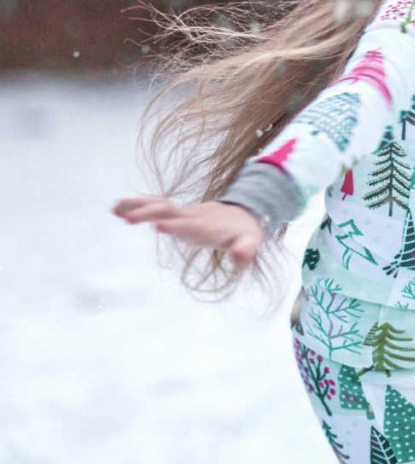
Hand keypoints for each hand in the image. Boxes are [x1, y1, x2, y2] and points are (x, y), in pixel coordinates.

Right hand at [112, 196, 264, 266]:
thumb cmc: (245, 232)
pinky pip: (155, 208)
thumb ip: (246, 250)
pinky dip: (137, 206)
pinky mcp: (177, 214)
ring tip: (114, 209)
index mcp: (208, 226)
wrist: (242, 214)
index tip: (159, 226)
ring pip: (159, 207)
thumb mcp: (252, 242)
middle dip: (150, 214)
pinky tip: (117, 209)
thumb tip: (239, 257)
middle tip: (128, 219)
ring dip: (138, 207)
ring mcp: (184, 214)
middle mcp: (193, 217)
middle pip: (170, 213)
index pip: (191, 226)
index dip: (177, 226)